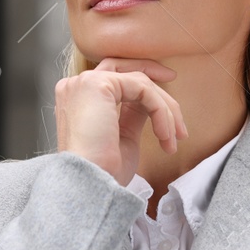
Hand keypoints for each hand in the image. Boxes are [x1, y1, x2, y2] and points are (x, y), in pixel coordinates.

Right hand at [54, 57, 184, 185]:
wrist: (91, 182)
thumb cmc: (104, 170)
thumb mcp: (122, 135)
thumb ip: (131, 113)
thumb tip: (150, 101)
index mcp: (77, 98)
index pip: (111, 77)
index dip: (140, 80)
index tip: (164, 97)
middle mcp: (76, 85)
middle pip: (122, 66)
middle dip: (151, 72)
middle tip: (174, 80)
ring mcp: (85, 83)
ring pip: (139, 81)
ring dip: (164, 108)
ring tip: (173, 137)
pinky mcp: (98, 85)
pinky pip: (143, 89)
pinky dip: (161, 112)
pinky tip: (165, 136)